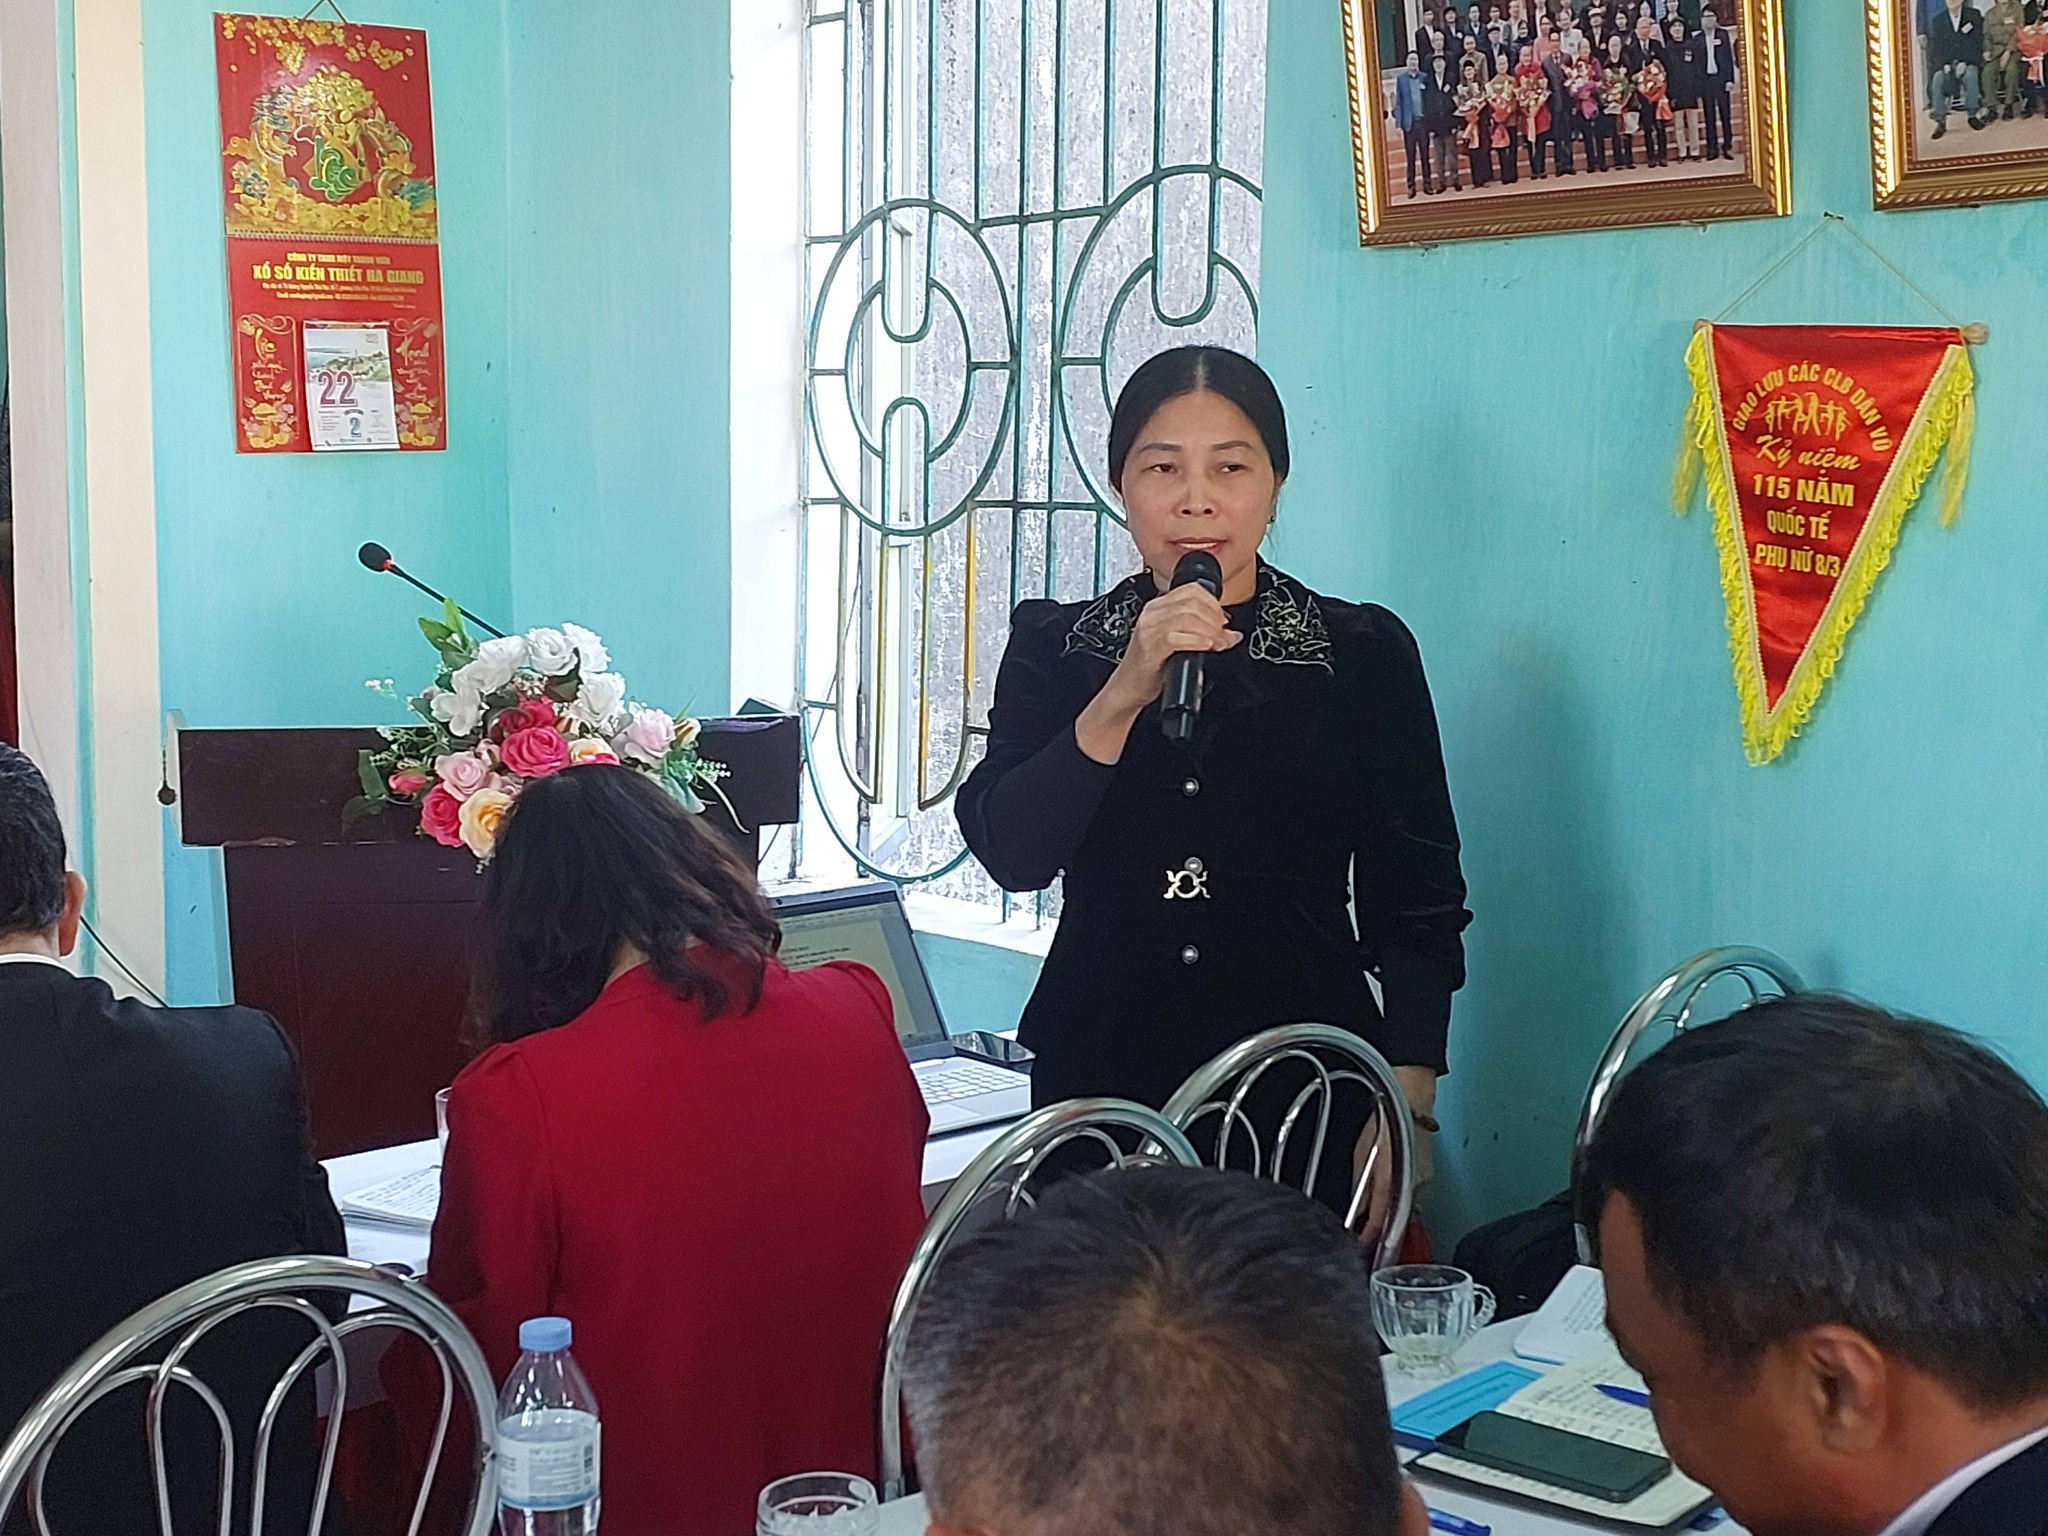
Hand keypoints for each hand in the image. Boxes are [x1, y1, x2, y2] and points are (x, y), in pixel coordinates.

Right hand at [1074, 583, 1241, 762]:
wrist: (1127, 689)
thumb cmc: (1150, 668)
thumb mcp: (1177, 642)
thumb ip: (1201, 632)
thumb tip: (1231, 633)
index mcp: (1158, 607)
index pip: (1192, 590)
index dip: (1214, 604)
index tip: (1223, 621)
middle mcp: (1152, 614)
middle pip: (1192, 602)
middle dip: (1215, 619)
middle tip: (1224, 636)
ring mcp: (1148, 630)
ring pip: (1186, 617)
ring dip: (1209, 630)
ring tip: (1217, 644)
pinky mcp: (1149, 648)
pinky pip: (1175, 636)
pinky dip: (1196, 641)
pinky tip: (1205, 647)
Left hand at [1350, 1069, 1440, 1249]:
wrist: (1412, 1100)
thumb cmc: (1388, 1120)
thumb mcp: (1362, 1154)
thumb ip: (1362, 1187)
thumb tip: (1358, 1208)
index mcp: (1395, 1181)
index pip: (1381, 1221)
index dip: (1369, 1237)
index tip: (1360, 1245)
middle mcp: (1414, 1186)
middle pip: (1395, 1217)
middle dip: (1381, 1228)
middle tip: (1365, 1235)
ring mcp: (1424, 1180)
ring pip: (1405, 1206)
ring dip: (1391, 1213)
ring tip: (1375, 1218)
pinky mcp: (1427, 1174)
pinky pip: (1412, 1194)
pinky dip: (1400, 1198)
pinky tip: (1390, 1196)